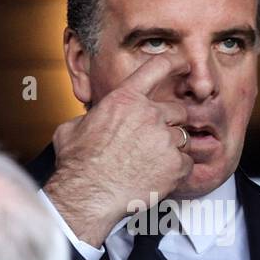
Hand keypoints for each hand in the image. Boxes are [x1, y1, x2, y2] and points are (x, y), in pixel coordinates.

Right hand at [45, 54, 194, 246]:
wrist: (88, 195)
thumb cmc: (78, 164)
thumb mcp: (72, 128)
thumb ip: (91, 118)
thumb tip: (90, 120)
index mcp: (124, 99)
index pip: (157, 68)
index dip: (174, 63)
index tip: (184, 64)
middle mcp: (149, 114)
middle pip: (178, 110)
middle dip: (170, 123)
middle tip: (154, 140)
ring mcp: (165, 139)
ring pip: (183, 138)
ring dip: (172, 148)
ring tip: (151, 162)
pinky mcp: (175, 164)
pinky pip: (186, 162)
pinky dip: (177, 170)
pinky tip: (158, 176)